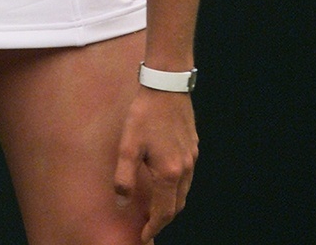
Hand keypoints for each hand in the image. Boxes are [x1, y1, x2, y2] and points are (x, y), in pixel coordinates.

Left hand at [113, 88, 197, 242]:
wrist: (166, 85)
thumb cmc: (145, 114)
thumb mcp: (128, 146)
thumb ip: (124, 177)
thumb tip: (122, 202)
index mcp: (169, 173)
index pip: (164, 212)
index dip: (153, 226)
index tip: (144, 235)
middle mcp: (185, 168)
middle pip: (177, 205)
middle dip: (163, 218)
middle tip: (148, 223)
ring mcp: (192, 156)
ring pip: (184, 191)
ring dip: (171, 203)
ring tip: (155, 205)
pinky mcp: (193, 145)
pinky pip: (187, 175)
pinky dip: (177, 187)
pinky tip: (165, 179)